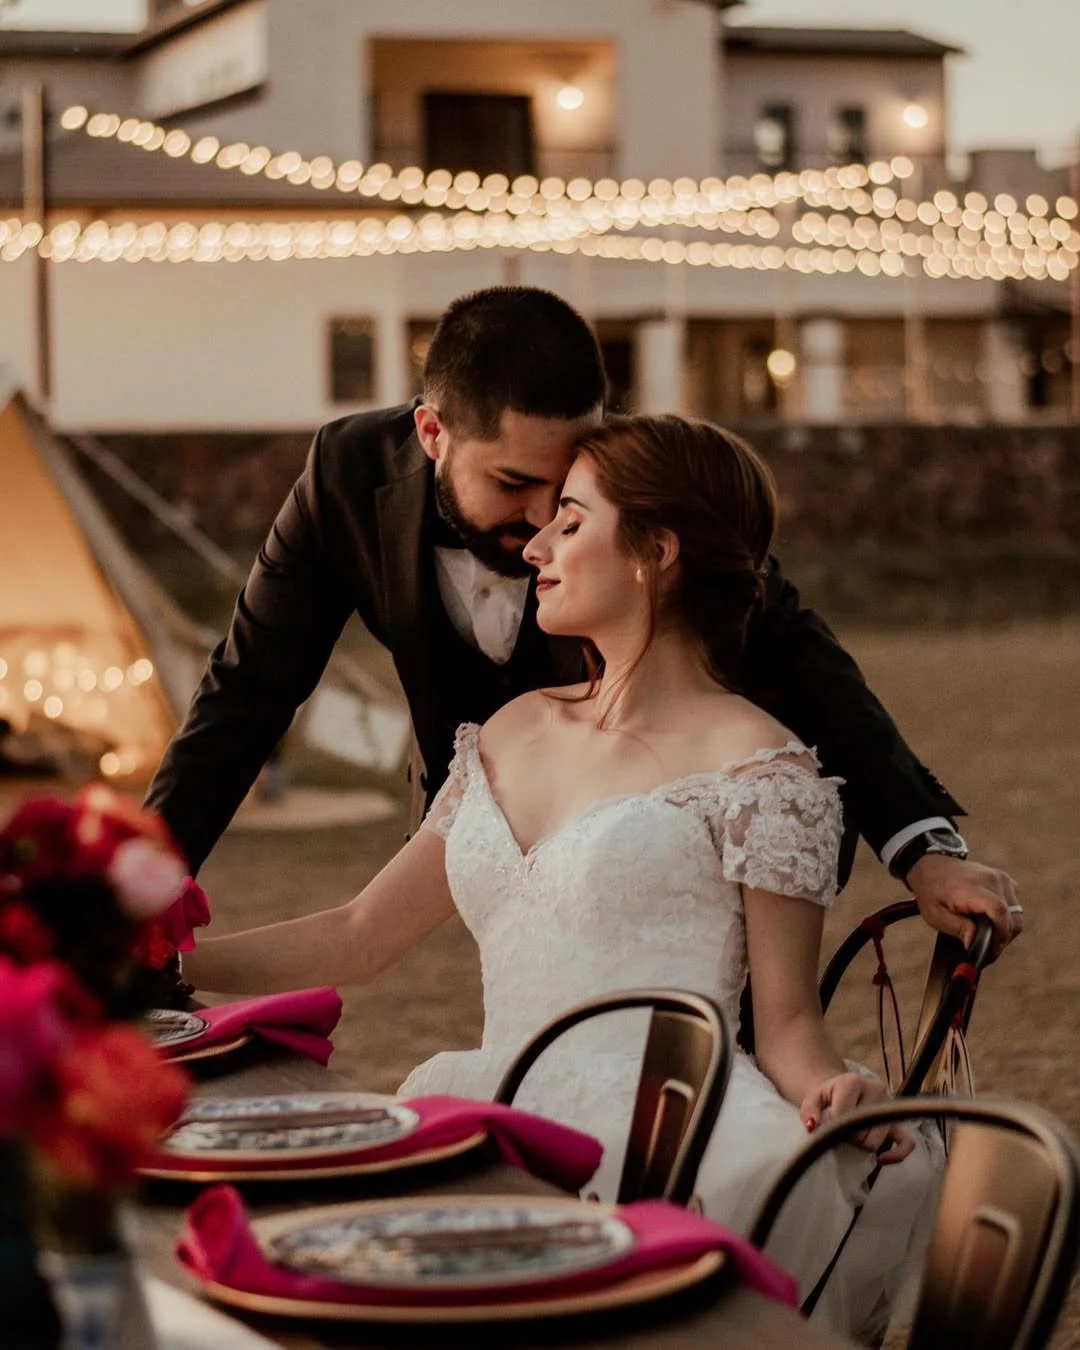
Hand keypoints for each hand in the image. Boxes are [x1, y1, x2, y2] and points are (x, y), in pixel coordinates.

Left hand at [799, 1073, 913, 1163]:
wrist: (843, 1090)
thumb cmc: (828, 1096)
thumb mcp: (813, 1098)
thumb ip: (809, 1111)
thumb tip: (812, 1126)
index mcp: (853, 1081)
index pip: (843, 1116)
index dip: (834, 1128)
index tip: (828, 1126)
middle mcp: (877, 1090)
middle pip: (860, 1131)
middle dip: (848, 1138)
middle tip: (841, 1132)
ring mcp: (890, 1106)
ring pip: (876, 1141)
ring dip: (862, 1145)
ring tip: (853, 1135)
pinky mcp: (899, 1121)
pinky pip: (907, 1143)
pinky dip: (896, 1155)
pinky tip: (881, 1160)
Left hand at [905, 854, 1021, 959]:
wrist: (933, 866)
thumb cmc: (932, 891)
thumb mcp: (935, 914)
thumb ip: (958, 928)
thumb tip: (973, 943)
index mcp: (972, 887)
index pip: (999, 911)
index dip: (999, 935)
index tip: (989, 950)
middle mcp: (992, 880)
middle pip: (1012, 918)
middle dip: (1002, 939)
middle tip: (986, 951)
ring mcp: (1002, 879)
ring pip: (1016, 915)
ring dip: (1005, 930)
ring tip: (986, 937)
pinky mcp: (1006, 881)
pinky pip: (1015, 906)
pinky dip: (1007, 918)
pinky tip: (990, 923)